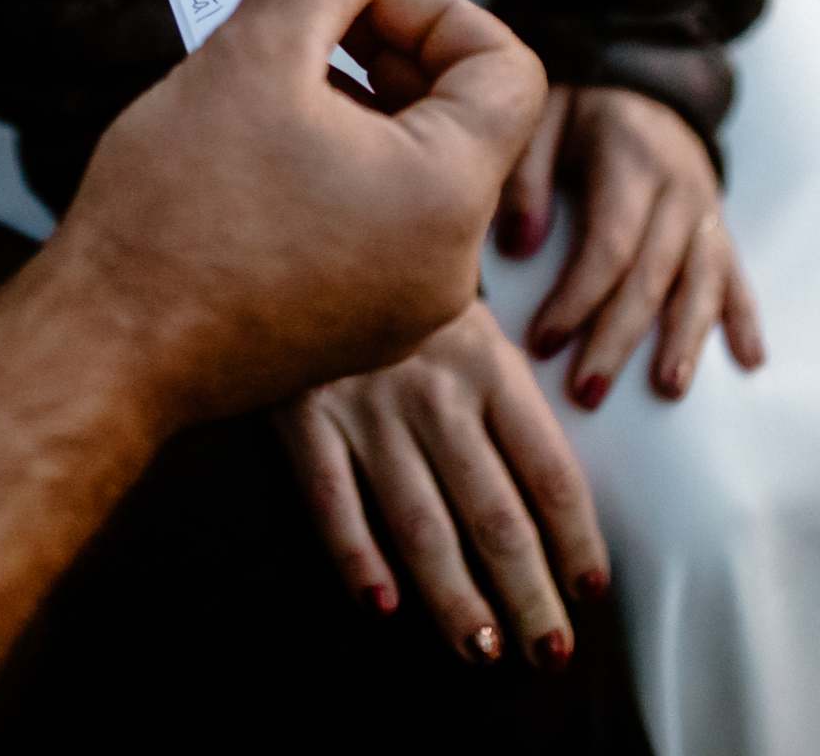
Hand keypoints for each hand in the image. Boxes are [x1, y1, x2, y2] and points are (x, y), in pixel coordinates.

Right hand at [60, 0, 544, 426]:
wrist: (108, 347)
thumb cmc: (177, 208)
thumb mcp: (246, 58)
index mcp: (448, 194)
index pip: (503, 67)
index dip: (426, 8)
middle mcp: (448, 264)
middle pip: (457, 120)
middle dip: (380, 53)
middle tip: (293, 27)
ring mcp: (400, 307)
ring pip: (406, 173)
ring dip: (348, 110)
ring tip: (257, 89)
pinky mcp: (349, 331)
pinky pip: (369, 228)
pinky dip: (327, 173)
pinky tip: (246, 157)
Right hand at [279, 302, 607, 669]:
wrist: (291, 228)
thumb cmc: (389, 278)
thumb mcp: (460, 303)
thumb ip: (503, 375)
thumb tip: (555, 465)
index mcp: (487, 361)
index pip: (549, 470)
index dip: (577, 538)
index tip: (590, 588)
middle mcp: (432, 389)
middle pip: (494, 514)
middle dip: (528, 594)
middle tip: (549, 652)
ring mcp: (363, 405)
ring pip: (420, 523)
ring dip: (455, 597)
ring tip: (484, 651)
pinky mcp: (298, 413)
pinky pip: (331, 499)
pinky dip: (356, 557)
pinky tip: (381, 605)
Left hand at [499, 84, 763, 405]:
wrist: (636, 75)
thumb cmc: (573, 104)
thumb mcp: (539, 117)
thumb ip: (525, 178)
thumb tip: (521, 248)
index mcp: (631, 161)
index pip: (610, 245)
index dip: (578, 298)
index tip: (542, 343)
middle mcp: (680, 190)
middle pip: (653, 277)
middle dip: (620, 339)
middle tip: (589, 391)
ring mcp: (706, 209)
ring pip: (701, 283)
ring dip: (685, 341)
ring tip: (667, 391)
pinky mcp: (718, 223)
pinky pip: (735, 274)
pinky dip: (742, 317)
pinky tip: (747, 360)